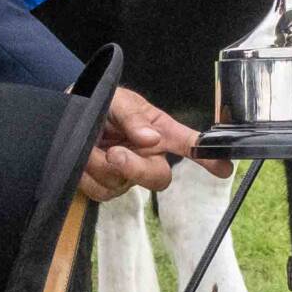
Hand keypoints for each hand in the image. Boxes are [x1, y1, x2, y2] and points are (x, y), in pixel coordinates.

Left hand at [82, 85, 227, 199]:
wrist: (67, 116)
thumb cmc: (99, 102)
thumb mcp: (114, 99)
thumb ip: (132, 116)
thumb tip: (151, 138)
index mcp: (158, 130)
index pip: (188, 144)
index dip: (207, 157)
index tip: (224, 167)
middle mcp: (148, 155)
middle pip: (158, 177)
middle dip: (135, 168)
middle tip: (113, 153)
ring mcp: (128, 175)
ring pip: (122, 185)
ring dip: (99, 165)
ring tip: (88, 144)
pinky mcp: (107, 187)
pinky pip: (101, 192)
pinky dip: (87, 176)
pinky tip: (83, 160)